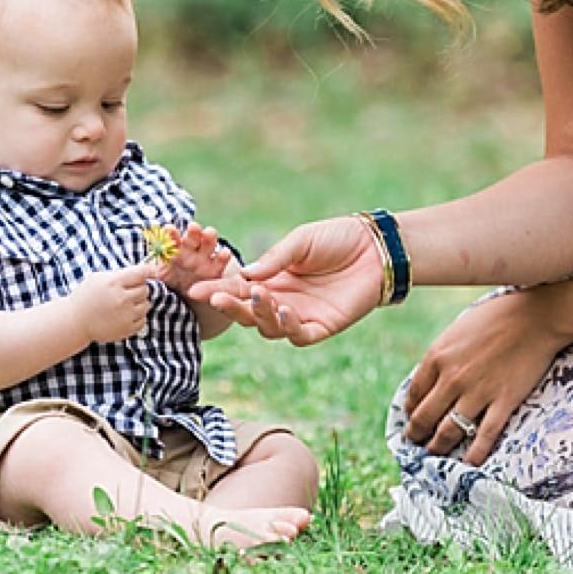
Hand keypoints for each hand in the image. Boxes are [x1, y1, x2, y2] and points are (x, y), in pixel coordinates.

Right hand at [69, 261, 159, 343]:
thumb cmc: (86, 297)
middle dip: (139, 288)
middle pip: (145, 289)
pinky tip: (125, 314)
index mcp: (114, 282)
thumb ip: (119, 274)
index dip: (149, 270)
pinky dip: (137, 316)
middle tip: (127, 291)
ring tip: (125, 304)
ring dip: (139, 302)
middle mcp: (122, 298)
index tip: (153, 271)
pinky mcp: (127, 328)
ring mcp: (126, 315)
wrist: (76, 321)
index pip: (141, 273)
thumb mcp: (98, 278)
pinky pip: (143, 319)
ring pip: (146, 304)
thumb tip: (141, 272)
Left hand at [156, 222, 229, 292]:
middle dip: (193, 231)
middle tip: (192, 227)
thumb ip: (157, 270)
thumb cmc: (174, 281)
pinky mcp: (216, 268)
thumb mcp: (163, 276)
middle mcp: (191, 251)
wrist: (191, 296)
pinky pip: (220, 261)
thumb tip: (144, 270)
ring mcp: (205, 258)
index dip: (171, 234)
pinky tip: (224, 253)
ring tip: (209, 233)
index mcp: (176, 250)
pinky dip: (223, 256)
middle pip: (193, 237)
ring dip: (209, 237)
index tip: (168, 228)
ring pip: (208, 243)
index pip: (173, 240)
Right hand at [187, 215, 383, 345]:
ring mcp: (301, 316)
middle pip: (248, 313)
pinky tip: (284, 310)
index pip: (239, 289)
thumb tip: (244, 274)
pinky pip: (298, 335)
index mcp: (272, 279)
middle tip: (217, 297)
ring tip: (260, 296)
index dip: (218, 290)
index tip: (195, 289)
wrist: (376, 247)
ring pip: (268, 328)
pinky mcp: (322, 327)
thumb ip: (275, 259)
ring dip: (259, 314)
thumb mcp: (300, 241)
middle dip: (231, 306)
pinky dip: (288, 326)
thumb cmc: (337, 238)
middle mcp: (282, 300)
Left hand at [404, 287, 572, 465]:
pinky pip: (484, 436)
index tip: (411, 420)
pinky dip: (474, 454)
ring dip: (438, 448)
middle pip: (425, 418)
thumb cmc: (496, 317)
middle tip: (416, 444)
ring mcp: (477, 392)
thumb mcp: (457, 331)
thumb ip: (443, 356)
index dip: (410, 412)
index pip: (413, 395)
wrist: (536, 316)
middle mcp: (452, 378)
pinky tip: (469, 464)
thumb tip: (433, 378)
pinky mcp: (503, 402)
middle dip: (417, 435)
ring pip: (448, 432)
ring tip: (435, 454)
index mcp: (437, 357)